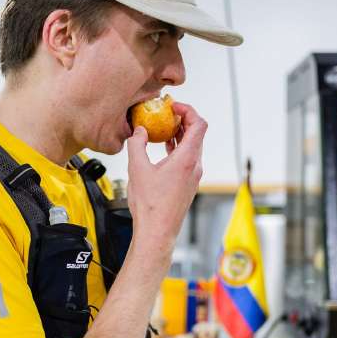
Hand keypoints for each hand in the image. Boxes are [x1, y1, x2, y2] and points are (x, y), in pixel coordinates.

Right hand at [125, 102, 205, 257]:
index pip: (199, 124)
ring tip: (163, 129)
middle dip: (183, 120)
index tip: (174, 106)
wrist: (157, 231)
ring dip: (180, 134)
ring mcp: (193, 176)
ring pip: (193, 147)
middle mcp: (195, 166)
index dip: (188, 110)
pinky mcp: (188, 184)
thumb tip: (138, 131)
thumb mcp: (137, 169)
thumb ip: (137, 144)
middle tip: (166, 114)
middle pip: (197, 134)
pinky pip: (188, 159)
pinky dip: (178, 148)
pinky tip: (164, 149)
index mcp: (187, 159)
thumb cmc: (150, 206)